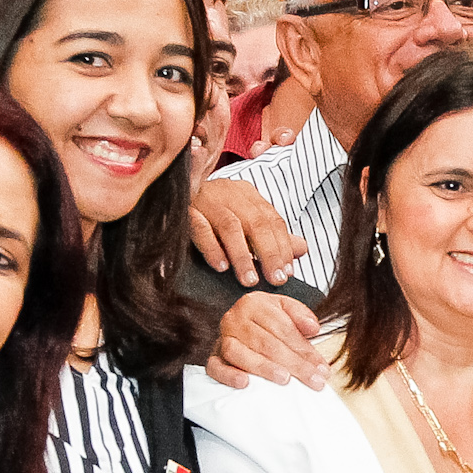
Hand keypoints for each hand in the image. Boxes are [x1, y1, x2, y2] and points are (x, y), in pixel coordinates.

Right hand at [189, 181, 305, 286]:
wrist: (170, 197)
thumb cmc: (212, 215)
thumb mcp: (244, 223)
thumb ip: (272, 236)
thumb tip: (302, 248)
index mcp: (247, 194)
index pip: (272, 219)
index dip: (282, 245)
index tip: (288, 271)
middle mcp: (228, 192)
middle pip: (255, 222)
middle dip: (269, 253)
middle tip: (275, 279)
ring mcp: (205, 199)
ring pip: (230, 226)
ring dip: (242, 255)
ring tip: (250, 280)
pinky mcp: (184, 210)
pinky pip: (200, 228)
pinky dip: (212, 248)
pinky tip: (221, 267)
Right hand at [206, 291, 327, 390]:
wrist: (240, 324)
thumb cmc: (266, 320)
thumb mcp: (286, 309)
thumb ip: (301, 316)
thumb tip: (313, 328)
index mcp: (254, 303)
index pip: (283, 328)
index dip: (305, 349)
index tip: (322, 367)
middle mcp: (235, 319)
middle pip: (266, 343)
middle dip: (294, 364)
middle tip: (314, 380)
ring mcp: (222, 338)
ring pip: (241, 354)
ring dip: (264, 369)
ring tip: (285, 379)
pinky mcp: (212, 357)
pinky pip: (215, 367)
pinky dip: (229, 376)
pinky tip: (245, 383)